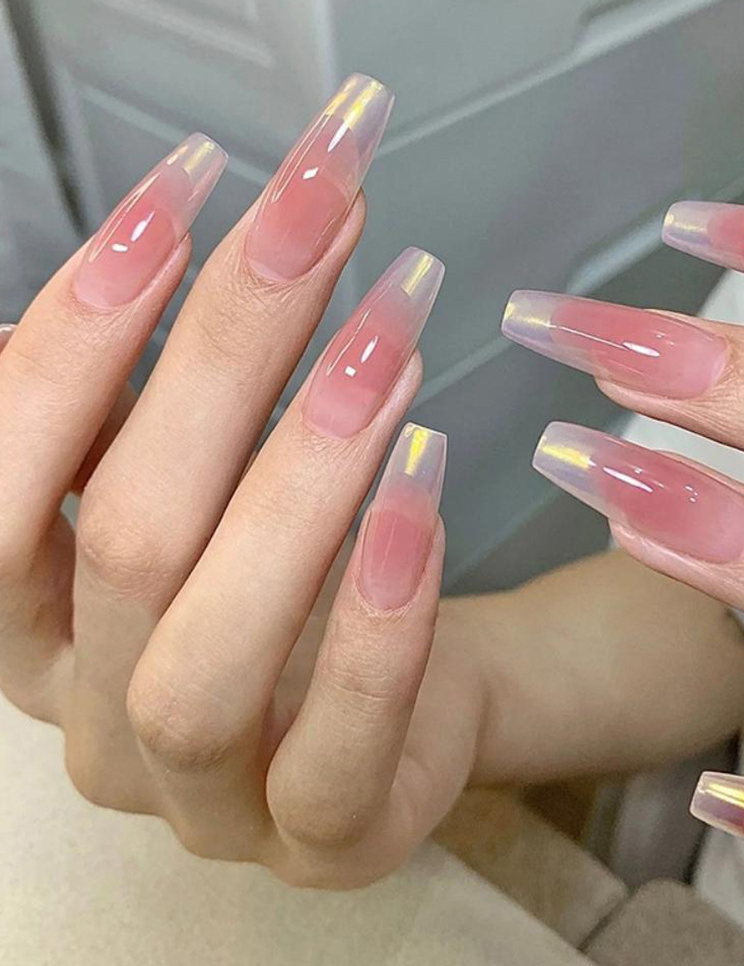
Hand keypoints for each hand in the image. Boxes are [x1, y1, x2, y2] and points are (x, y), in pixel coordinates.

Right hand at [0, 75, 481, 888]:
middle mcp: (94, 721)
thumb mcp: (196, 486)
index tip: (188, 186)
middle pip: (128, 542)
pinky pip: (336, 746)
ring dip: (304, 478)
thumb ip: (144, 409)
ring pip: (209, 660)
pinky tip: (426, 481)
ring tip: (388, 342)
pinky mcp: (322, 835)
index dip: (81, 325)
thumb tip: (117, 257)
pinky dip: (381, 613)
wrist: (410, 684)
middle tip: (320, 222)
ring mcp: (205, 801)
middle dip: (223, 357)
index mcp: (32, 628)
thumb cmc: (288, 569)